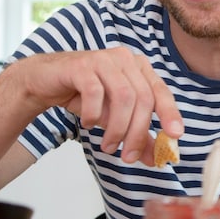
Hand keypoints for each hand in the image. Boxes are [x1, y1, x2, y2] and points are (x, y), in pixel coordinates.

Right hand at [16, 48, 182, 164]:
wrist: (44, 82)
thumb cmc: (84, 96)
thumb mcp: (114, 118)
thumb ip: (136, 135)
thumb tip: (156, 159)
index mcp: (139, 68)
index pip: (161, 92)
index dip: (170, 113)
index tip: (175, 136)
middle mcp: (125, 60)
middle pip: (143, 98)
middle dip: (137, 132)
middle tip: (128, 156)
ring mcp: (104, 59)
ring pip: (123, 96)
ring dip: (117, 128)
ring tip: (108, 146)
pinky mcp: (81, 65)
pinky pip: (95, 92)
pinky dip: (93, 113)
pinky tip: (87, 122)